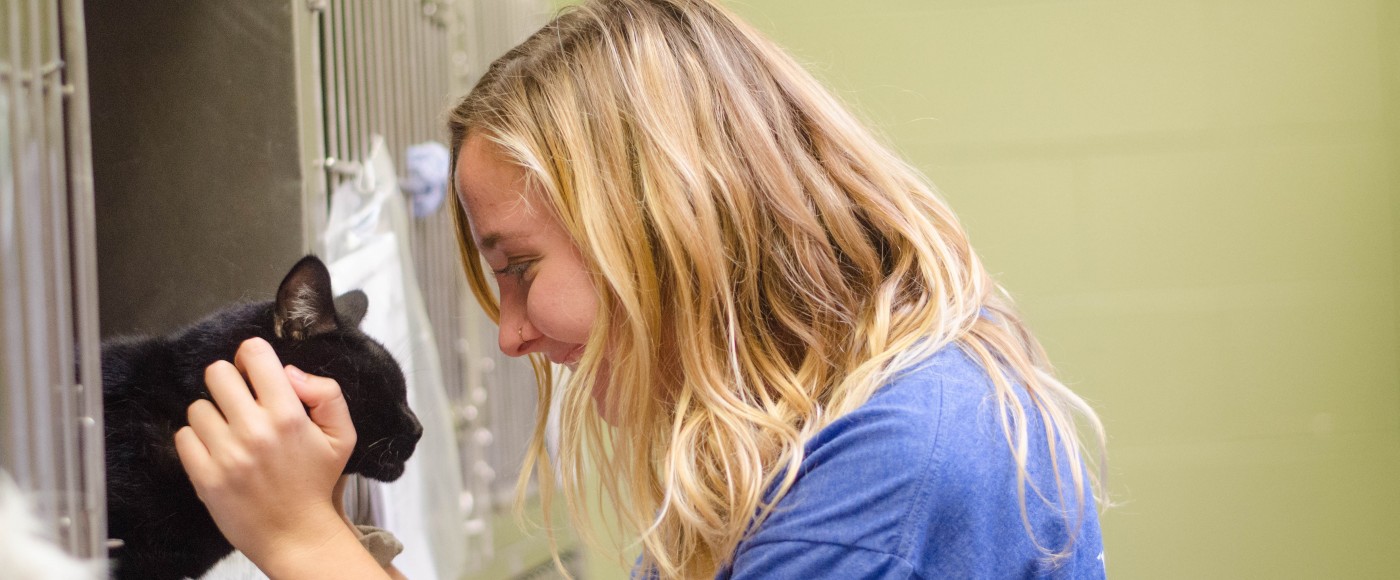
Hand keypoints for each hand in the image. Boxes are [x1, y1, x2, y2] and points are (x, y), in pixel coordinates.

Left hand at [174, 337, 357, 568]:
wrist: (296, 534)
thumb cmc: (316, 483)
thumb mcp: (342, 435)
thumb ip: (327, 393)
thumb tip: (289, 372)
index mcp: (288, 415)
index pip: (254, 355)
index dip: (252, 356)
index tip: (254, 371)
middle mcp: (255, 431)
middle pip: (217, 373)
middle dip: (229, 381)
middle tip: (240, 400)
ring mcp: (227, 455)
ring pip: (198, 406)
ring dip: (213, 414)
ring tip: (230, 432)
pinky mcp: (205, 477)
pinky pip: (184, 437)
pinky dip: (197, 440)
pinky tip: (217, 450)